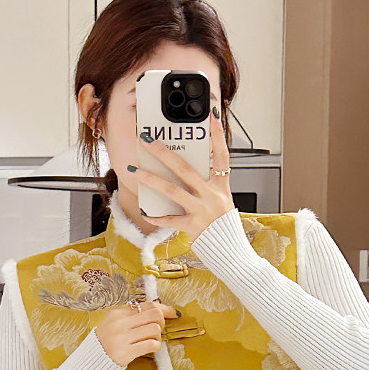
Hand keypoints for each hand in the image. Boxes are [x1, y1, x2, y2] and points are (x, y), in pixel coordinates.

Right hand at [94, 300, 177, 366]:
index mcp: (117, 314)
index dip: (164, 308)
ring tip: (151, 341)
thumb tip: (157, 311)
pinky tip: (151, 348)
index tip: (173, 313)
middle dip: (162, 322)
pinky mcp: (125, 352)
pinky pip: (151, 345)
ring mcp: (122, 338)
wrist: (90, 362)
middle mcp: (119, 323)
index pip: (146, 305)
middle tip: (158, 330)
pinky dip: (156, 346)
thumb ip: (130, 317)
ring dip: (158, 336)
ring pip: (155, 329)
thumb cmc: (105, 343)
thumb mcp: (113, 324)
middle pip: (154, 314)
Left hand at [134, 106, 234, 241]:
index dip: (217, 137)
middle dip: (164, 152)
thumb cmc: (225, 227)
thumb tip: (186, 173)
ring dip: (152, 180)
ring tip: (136, 171)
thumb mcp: (223, 202)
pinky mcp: (193, 226)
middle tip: (148, 140)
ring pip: (172, 190)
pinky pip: (171, 220)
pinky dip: (157, 217)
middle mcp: (212, 196)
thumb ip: (208, 187)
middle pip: (185, 168)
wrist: (232, 251)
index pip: (222, 156)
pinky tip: (146, 212)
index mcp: (221, 187)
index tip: (211, 118)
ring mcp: (202, 210)